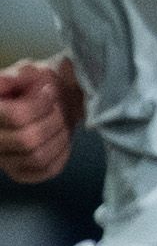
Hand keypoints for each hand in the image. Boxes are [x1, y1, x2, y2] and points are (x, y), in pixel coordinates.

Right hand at [0, 58, 81, 185]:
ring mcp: (4, 160)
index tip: (48, 92)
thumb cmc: (37, 86)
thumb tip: (8, 82)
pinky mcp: (21, 173)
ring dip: (59, 137)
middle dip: (53, 121)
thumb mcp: (28, 71)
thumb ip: (19, 75)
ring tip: (60, 122)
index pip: (16, 116)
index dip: (39, 104)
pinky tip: (60, 138)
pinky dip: (62, 152)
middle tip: (57, 109)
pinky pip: (48, 170)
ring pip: (38, 157)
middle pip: (27, 140)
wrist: (53, 104)